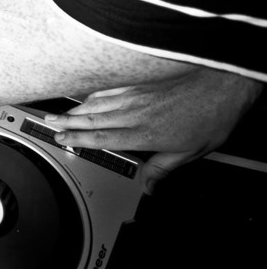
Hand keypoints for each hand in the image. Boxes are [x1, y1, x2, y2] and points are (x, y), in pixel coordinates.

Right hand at [44, 69, 263, 193]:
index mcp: (144, 134)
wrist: (220, 83)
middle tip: (47, 123)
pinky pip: (110, 87)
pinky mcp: (140, 82)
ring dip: (75, 108)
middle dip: (67, 122)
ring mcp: (135, 94)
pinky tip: (86, 94)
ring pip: (97, 102)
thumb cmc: (210, 116)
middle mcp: (134, 113)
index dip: (78, 139)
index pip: (102, 138)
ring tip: (59, 111)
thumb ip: (164, 169)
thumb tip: (149, 187)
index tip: (61, 139)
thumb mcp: (192, 152)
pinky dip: (94, 92)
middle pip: (92, 118)